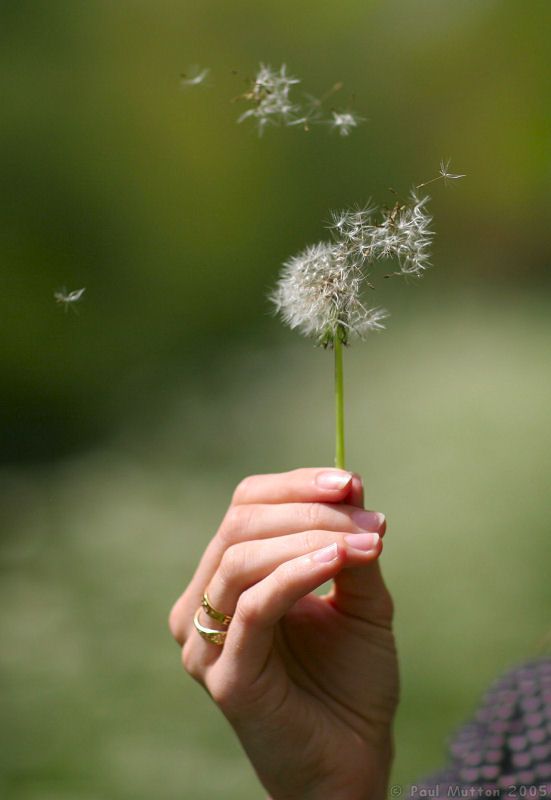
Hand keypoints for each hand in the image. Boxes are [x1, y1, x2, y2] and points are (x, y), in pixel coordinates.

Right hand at [169, 468, 398, 799]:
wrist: (353, 762)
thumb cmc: (350, 682)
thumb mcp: (358, 600)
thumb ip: (349, 546)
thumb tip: (352, 485)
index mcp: (228, 579)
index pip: (246, 506)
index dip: (295, 486)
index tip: (351, 481)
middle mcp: (203, 604)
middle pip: (240, 524)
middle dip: (309, 510)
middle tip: (370, 518)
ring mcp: (207, 642)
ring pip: (242, 558)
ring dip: (310, 537)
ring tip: (367, 541)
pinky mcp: (226, 676)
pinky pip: (256, 606)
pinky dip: (299, 572)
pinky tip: (341, 560)